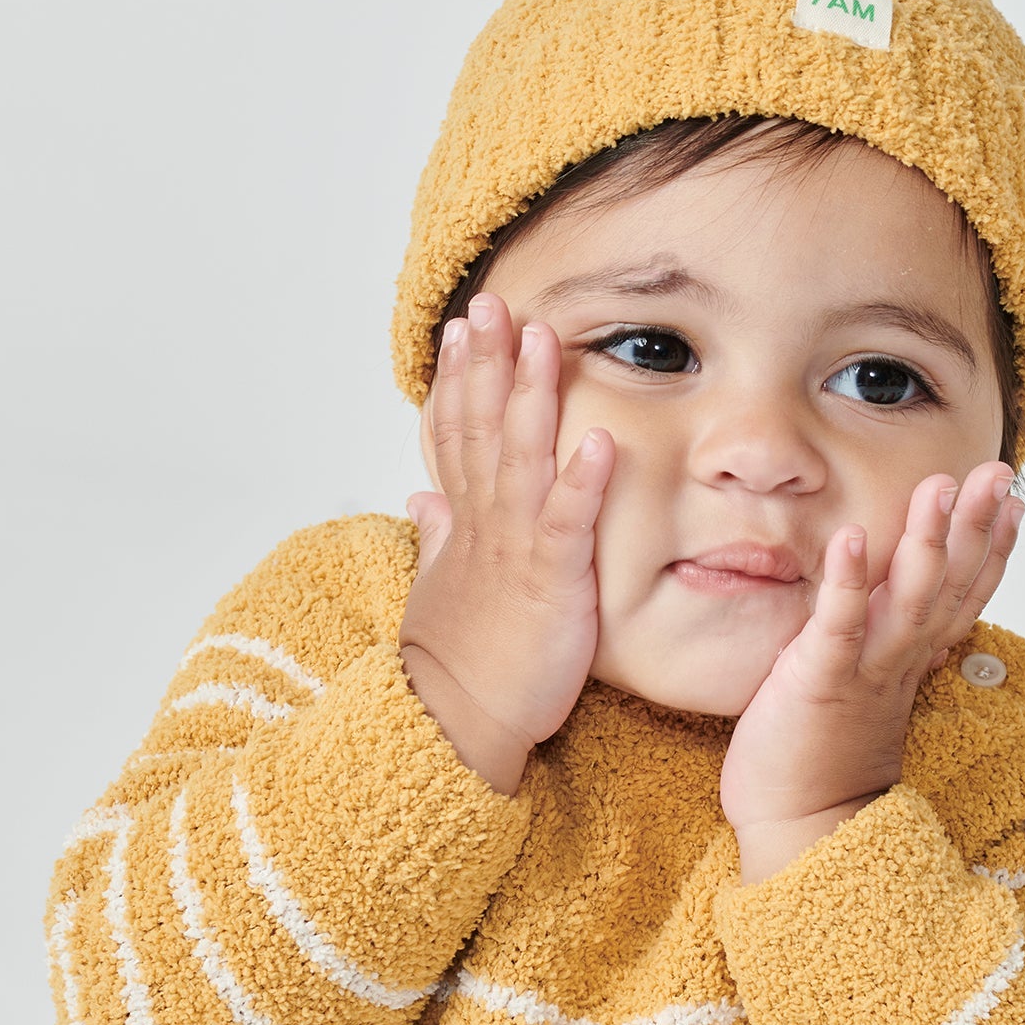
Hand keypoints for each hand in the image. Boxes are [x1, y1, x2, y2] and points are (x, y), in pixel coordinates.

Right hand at [398, 292, 612, 794]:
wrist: (457, 721)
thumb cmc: (462, 663)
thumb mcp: (443, 589)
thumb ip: (437, 537)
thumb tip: (423, 501)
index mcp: (465, 524)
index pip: (458, 435)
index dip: (460, 380)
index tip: (463, 331)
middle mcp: (484, 525)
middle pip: (484, 427)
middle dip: (490, 363)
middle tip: (495, 303)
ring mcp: (515, 550)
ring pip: (521, 457)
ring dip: (532, 397)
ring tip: (544, 340)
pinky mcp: (550, 582)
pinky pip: (568, 522)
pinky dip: (583, 481)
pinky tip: (602, 438)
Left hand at [721, 461, 1022, 883]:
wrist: (797, 827)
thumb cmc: (816, 758)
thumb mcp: (860, 688)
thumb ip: (877, 643)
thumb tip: (890, 607)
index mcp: (911, 661)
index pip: (964, 597)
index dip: (992, 548)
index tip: (1013, 499)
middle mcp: (900, 662)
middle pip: (952, 587)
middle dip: (977, 528)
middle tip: (999, 471)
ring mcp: (866, 673)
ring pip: (912, 600)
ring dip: (927, 542)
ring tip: (937, 487)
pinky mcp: (822, 683)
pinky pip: (841, 627)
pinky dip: (850, 582)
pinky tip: (854, 537)